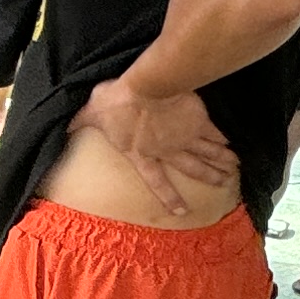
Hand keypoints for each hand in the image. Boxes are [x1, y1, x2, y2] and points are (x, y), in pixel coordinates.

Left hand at [80, 75, 240, 221]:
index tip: (182, 210)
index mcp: (142, 153)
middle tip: (223, 183)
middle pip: (192, 168)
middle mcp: (167, 150)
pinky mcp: (198, 121)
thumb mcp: (93, 112)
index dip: (169, 196)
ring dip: (221, 161)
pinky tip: (231, 144)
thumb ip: (82, 122)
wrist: (147, 87)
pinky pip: (213, 133)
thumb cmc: (117, 101)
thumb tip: (66, 127)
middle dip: (209, 177)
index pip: (156, 180)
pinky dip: (222, 139)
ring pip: (207, 153)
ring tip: (233, 169)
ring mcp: (185, 137)